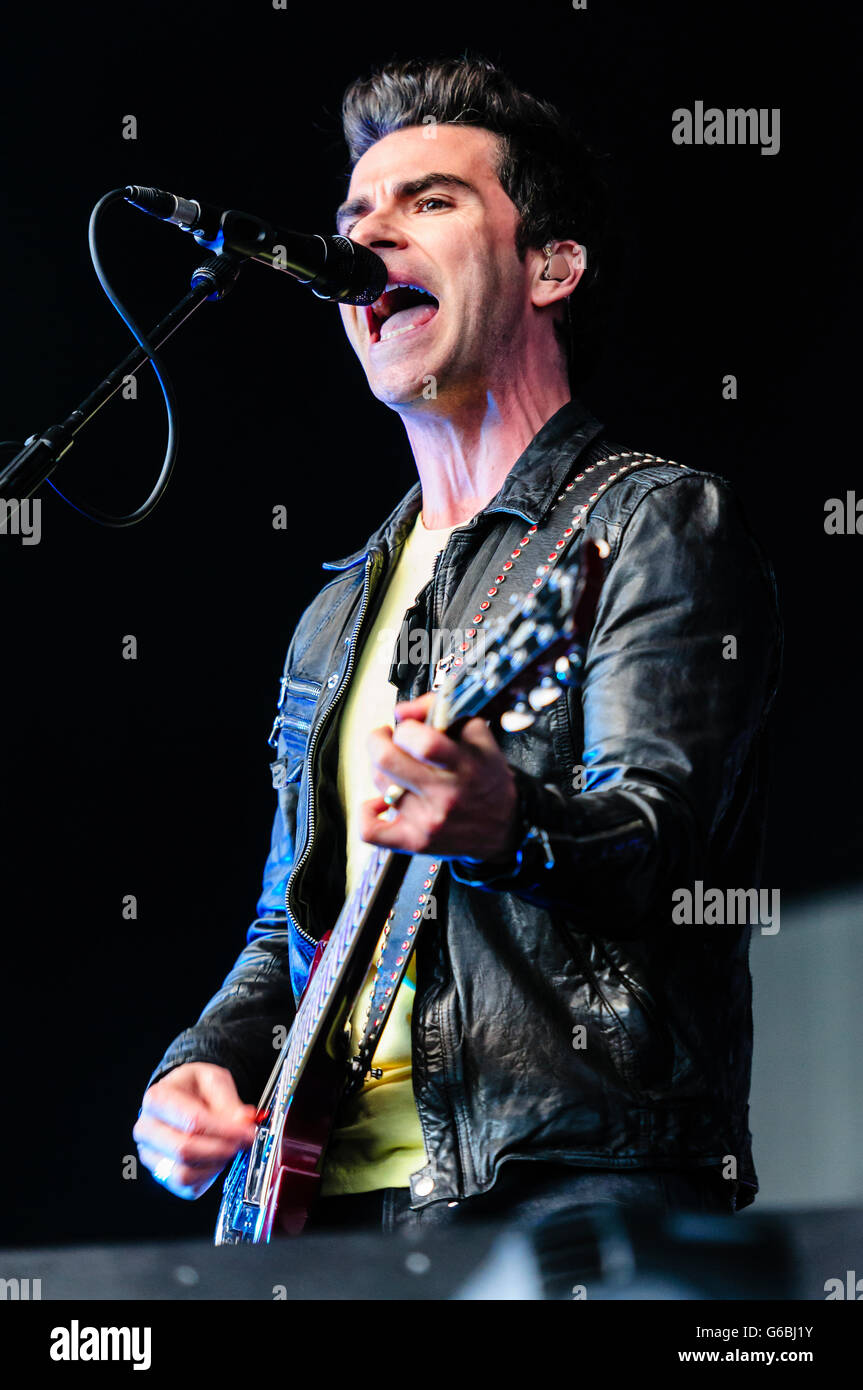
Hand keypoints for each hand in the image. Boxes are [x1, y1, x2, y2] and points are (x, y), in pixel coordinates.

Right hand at [133, 1062, 257, 1200]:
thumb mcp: (213, 1079)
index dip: (225, 1130)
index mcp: (156, 1099)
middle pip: (185, 1150)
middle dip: (222, 1149)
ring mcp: (150, 1155)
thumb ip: (228, 1100)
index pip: (192, 1121)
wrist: (181, 1097)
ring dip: (215, 1164)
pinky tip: (218, 1159)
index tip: (247, 1131)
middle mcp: (146, 1129)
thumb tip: (243, 1120)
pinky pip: (186, 1187)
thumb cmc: (193, 1088)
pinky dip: (209, 1176)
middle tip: (244, 1142)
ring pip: (184, 1174)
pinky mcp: (160, 1174)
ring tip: (230, 1148)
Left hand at [358, 691, 518, 861]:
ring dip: (381, 769)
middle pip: (387, 761)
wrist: (503, 828)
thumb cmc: (487, 780)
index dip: (407, 728)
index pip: (422, 742)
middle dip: (378, 741)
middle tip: (386, 738)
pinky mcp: (414, 841)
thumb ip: (441, 712)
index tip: (409, 728)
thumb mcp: (478, 736)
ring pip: (380, 784)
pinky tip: (379, 802)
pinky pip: (371, 830)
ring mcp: (427, 821)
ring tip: (396, 768)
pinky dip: (366, 813)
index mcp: (464, 766)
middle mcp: (445, 795)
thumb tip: (403, 711)